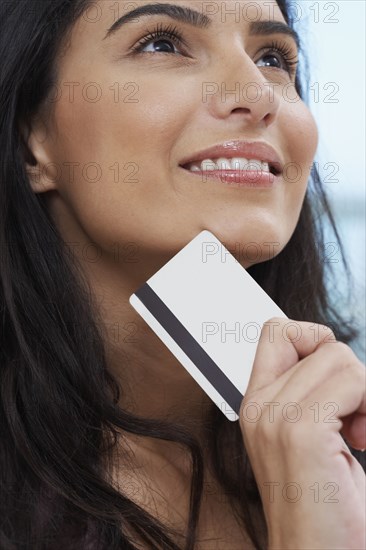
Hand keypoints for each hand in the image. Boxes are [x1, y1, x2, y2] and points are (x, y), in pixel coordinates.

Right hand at [239, 317, 365, 549]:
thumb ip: (307, 391)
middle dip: (354, 377)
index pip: (277, 331)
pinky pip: (354, 382)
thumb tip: (331, 351)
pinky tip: (362, 441)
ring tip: (359, 432)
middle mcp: (260, 405)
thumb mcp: (304, 435)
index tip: (336, 381)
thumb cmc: (321, 500)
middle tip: (355, 419)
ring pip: (340, 357)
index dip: (314, 340)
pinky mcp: (301, 430)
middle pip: (323, 344)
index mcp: (257, 402)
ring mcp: (276, 416)